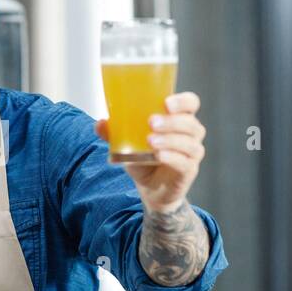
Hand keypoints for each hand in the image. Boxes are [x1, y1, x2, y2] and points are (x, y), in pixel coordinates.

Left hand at [95, 91, 205, 211]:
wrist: (151, 189)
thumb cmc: (144, 159)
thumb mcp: (127, 144)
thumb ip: (114, 133)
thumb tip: (100, 124)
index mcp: (178, 119)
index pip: (190, 103)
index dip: (182, 101)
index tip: (166, 103)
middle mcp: (190, 134)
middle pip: (190, 123)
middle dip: (171, 121)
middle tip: (151, 122)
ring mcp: (191, 153)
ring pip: (189, 142)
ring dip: (170, 139)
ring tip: (151, 141)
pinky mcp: (189, 171)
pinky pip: (184, 162)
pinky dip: (171, 157)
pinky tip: (159, 156)